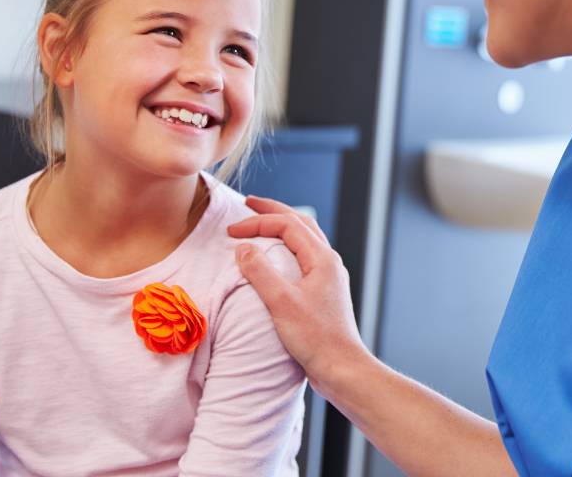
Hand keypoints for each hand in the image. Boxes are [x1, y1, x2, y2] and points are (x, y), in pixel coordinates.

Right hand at [229, 197, 367, 396]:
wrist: (341, 368)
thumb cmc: (315, 338)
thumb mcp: (281, 302)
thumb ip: (260, 272)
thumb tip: (243, 247)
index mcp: (322, 259)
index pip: (288, 224)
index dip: (258, 222)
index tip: (231, 231)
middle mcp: (329, 262)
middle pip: (301, 223)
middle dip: (274, 211)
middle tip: (249, 204)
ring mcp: (328, 277)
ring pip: (306, 239)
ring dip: (283, 227)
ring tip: (262, 223)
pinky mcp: (324, 292)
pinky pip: (305, 257)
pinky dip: (288, 247)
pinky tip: (277, 258)